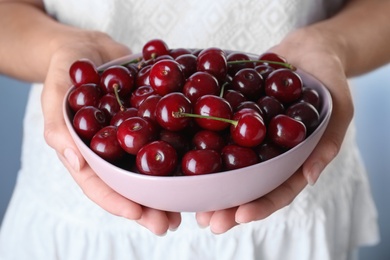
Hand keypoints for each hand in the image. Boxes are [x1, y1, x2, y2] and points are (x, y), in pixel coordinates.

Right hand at [41, 31, 180, 234]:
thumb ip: (59, 125)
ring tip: (189, 206)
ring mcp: (135, 136)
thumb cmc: (64, 70)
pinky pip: (167, 134)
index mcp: (89, 153)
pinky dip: (183, 147)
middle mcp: (115, 150)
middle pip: (131, 184)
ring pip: (153, 167)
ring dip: (170, 188)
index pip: (99, 185)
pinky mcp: (153, 118)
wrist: (89, 46)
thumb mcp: (55, 93)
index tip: (139, 215)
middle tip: (169, 223)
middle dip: (150, 206)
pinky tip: (201, 160)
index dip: (117, 202)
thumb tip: (75, 159)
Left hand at [196, 27, 352, 233]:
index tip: (241, 215)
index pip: (279, 190)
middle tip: (209, 221)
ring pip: (228, 165)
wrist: (306, 49)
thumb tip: (309, 178)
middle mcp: (267, 153)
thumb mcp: (339, 106)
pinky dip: (201, 144)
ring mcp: (248, 137)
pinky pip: (216, 131)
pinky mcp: (232, 116)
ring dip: (211, 185)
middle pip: (248, 186)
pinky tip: (181, 153)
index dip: (262, 206)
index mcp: (293, 160)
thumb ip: (328, 140)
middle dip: (229, 206)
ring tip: (191, 202)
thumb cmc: (329, 78)